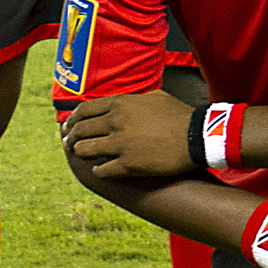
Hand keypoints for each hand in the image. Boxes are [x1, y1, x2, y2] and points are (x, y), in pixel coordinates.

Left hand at [58, 89, 201, 178]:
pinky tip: (101, 169)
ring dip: (81, 154)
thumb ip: (131, 100)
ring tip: (84, 157)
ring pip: (84, 151)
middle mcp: (116, 122)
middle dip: (71, 138)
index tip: (68, 126)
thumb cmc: (179, 115)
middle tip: (69, 144)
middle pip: (79, 131)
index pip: (84, 110)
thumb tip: (118, 104)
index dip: (72, 120)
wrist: (198, 136)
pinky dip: (98, 170)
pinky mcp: (128, 165)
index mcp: (120, 104)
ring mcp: (120, 144)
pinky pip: (101, 170)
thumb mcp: (154, 97)